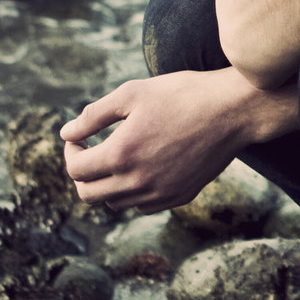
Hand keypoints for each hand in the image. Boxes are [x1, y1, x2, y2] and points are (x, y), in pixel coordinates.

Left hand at [60, 69, 251, 212]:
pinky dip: (133, 192)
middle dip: (82, 173)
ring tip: (118, 156)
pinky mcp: (180, 197)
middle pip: (89, 195)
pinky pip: (143, 205)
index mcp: (122, 155)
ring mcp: (161, 194)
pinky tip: (143, 166)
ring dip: (107, 183)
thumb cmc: (182, 94)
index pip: (76, 170)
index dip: (70, 151)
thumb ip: (93, 115)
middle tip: (90, 151)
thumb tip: (65, 132)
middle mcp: (138, 182)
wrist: (234, 110)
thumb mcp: (132, 93)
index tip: (79, 137)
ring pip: (115, 203)